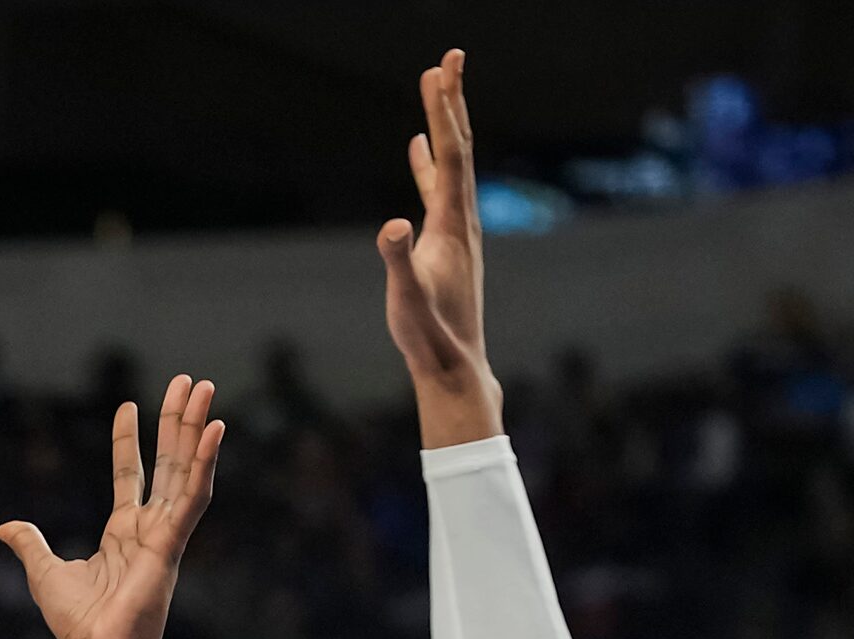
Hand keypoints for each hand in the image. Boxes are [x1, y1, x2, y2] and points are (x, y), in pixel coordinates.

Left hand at [0, 374, 223, 638]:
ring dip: (197, 428)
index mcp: (124, 533)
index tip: (128, 406)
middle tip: (189, 382)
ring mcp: (165, 534)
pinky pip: (194, 497)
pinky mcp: (173, 544)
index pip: (132, 476)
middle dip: (177, 421)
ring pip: (187, 470)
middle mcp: (150, 528)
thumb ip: (31, 545)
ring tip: (206, 389)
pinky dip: (205, 463)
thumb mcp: (45, 572)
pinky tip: (214, 432)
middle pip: (169, 463)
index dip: (130, 441)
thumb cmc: (79, 623)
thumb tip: (6, 528)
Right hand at [377, 48, 502, 446]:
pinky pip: (438, 188)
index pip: (449, 155)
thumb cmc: (428, 334)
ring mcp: (456, 229)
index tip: (440, 70)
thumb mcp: (406, 297)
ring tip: (437, 88)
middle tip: (450, 57)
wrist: (454, 365)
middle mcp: (461, 219)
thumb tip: (392, 225)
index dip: (443, 111)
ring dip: (443, 124)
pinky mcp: (446, 242)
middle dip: (452, 101)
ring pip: (451, 164)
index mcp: (452, 225)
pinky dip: (428, 161)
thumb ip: (398, 260)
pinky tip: (417, 147)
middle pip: (458, 147)